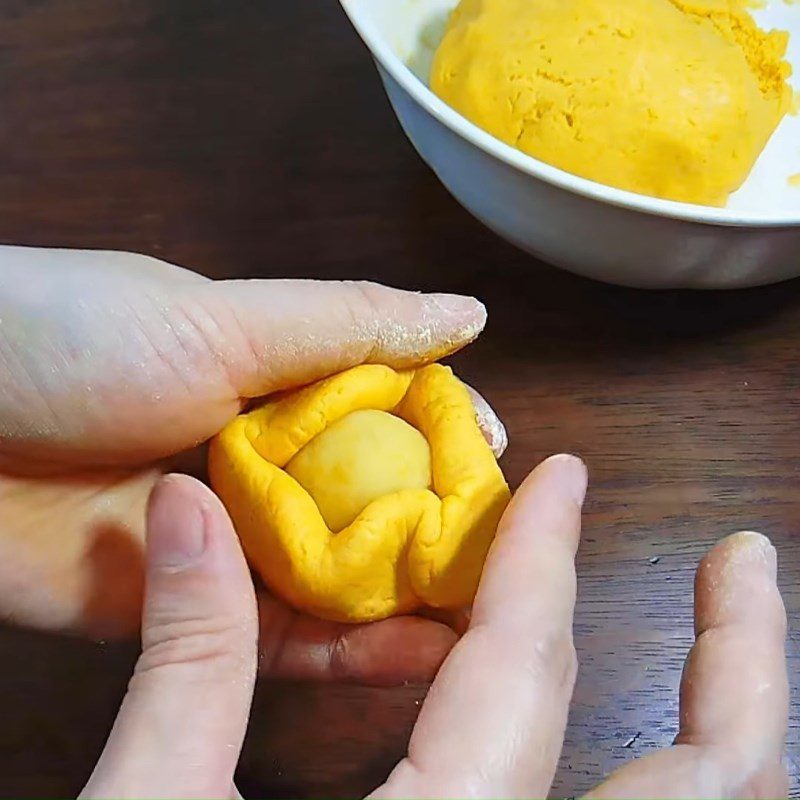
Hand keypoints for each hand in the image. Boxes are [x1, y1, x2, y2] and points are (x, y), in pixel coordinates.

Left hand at [0, 245, 501, 683]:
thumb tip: (467, 315)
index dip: (451, 437)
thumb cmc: (75, 343)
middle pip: (378, 502)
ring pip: (344, 576)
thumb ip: (348, 327)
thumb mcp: (222, 322)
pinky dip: (350, 649)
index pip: (395, 410)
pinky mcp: (198, 612)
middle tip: (513, 562)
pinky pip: (287, 639)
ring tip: (488, 618)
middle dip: (442, 528)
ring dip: (409, 596)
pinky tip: (415, 652)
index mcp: (282, 380)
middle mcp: (270, 460)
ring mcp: (237, 539)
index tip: (503, 467)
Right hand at [79, 456, 786, 798]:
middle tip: (743, 558)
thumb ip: (193, 657)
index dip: (543, 553)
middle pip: (705, 783)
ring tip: (737, 638)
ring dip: (739, 732)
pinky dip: (690, 797)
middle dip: (739, 656)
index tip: (566, 477)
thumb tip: (189, 509)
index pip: (518, 664)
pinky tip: (675, 758)